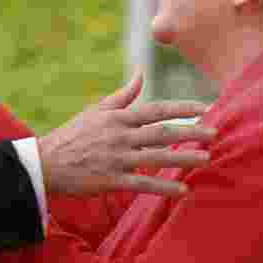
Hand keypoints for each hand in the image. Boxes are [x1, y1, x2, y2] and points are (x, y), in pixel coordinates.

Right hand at [37, 72, 213, 196]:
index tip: (206, 108)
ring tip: (207, 159)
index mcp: (117, 117)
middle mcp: (120, 136)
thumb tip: (141, 73)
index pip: (156, 110)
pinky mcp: (111, 180)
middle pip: (162, 132)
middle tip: (216, 133)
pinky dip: (163, 187)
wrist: (46, 162)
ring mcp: (116, 158)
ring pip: (157, 157)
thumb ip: (123, 95)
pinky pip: (142, 184)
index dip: (182, 108)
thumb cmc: (73, 134)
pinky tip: (183, 189)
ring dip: (184, 158)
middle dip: (191, 132)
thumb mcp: (97, 110)